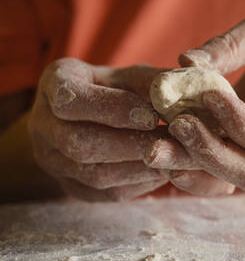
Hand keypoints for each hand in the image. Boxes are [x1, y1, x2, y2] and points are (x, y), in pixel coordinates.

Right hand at [28, 58, 180, 200]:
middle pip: (80, 144)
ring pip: (94, 174)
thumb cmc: (118, 88)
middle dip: (131, 145)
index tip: (150, 115)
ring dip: (139, 168)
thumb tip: (178, 89)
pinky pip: (104, 194)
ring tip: (173, 158)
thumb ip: (151, 81)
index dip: (113, 109)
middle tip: (171, 142)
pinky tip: (164, 172)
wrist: (97, 115)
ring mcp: (52, 160)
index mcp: (55, 83)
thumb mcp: (131, 75)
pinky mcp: (70, 186)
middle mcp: (42, 124)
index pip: (72, 100)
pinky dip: (139, 185)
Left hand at [154, 9, 244, 192]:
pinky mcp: (242, 158)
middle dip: (215, 154)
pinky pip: (219, 180)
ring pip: (235, 183)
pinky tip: (165, 158)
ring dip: (196, 169)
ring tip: (159, 147)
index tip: (210, 96)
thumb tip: (186, 62)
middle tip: (178, 124)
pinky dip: (192, 175)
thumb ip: (233, 45)